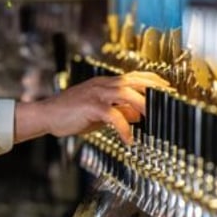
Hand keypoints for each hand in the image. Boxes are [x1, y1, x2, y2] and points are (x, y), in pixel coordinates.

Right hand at [13, 71, 170, 144]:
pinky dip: (124, 128)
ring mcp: (96, 93)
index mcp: (105, 83)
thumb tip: (139, 115)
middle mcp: (103, 84)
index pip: (134, 76)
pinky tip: (129, 140)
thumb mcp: (99, 112)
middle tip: (169, 102)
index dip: (153, 81)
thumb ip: (119, 111)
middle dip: (154, 91)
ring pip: (127, 94)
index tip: (168, 89)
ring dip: (144, 106)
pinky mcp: (90, 106)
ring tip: (154, 120)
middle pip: (135, 81)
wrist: (46, 115)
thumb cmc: (71, 114)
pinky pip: (113, 115)